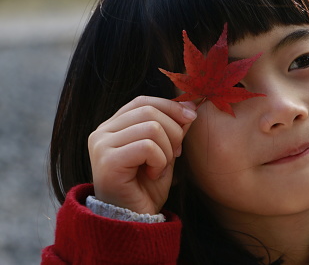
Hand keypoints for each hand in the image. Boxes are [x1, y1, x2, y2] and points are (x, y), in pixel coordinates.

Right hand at [88, 96, 196, 214]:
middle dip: (173, 131)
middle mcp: (101, 132)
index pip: (143, 102)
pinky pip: (147, 147)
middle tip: (175, 154)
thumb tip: (190, 105)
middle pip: (148, 111)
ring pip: (151, 128)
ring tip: (159, 168)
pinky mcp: (107, 161)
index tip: (192, 116)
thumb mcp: (165, 151)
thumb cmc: (147, 187)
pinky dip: (159, 162)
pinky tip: (152, 175)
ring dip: (166, 150)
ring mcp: (101, 146)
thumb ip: (173, 128)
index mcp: (112, 126)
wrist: (136, 220)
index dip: (170, 106)